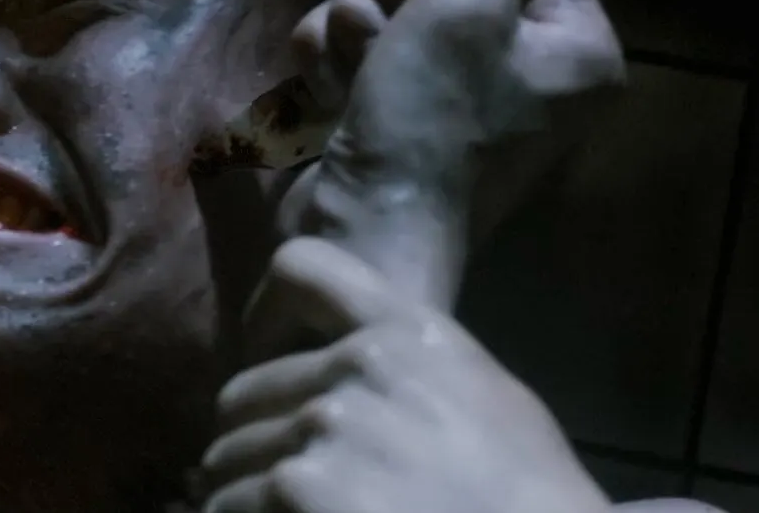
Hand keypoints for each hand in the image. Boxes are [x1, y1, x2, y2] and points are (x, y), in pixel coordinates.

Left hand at [200, 237, 609, 512]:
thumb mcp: (488, 397)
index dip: (264, 314)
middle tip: (279, 478)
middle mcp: (357, 367)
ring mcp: (323, 428)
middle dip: (253, 439)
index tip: (259, 354)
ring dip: (243, 491)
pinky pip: (228, 504)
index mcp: (408, 332)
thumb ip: (407, 368)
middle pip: (243, 393)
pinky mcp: (296, 488)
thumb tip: (335, 380)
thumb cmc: (530, 495)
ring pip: (228, 458)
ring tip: (285, 511)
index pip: (300, 268)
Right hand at [278, 0, 624, 305]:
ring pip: (387, 0)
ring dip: (352, 24)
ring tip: (352, 70)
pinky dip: (330, 61)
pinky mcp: (390, 111)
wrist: (359, 236)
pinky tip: (327, 95)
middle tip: (382, 25)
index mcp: (574, 44)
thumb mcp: (467, 3)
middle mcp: (524, 66)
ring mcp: (452, 93)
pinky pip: (353, 46)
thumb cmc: (428, 124)